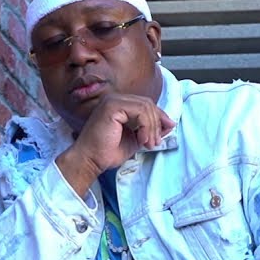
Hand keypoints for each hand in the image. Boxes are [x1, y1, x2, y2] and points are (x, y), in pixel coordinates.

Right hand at [56, 94, 173, 196]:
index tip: (168, 129)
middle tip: (156, 142)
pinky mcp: (113, 106)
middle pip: (148, 104)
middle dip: (157, 123)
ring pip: (146, 106)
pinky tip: (142, 139)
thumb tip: (169, 124)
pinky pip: (140, 111)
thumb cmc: (106, 152)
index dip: (159, 116)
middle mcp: (115, 99)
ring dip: (152, 127)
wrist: (90, 160)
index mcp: (119, 105)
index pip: (146, 105)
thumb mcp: (135, 139)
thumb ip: (149, 130)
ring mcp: (113, 101)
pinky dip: (146, 126)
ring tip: (149, 143)